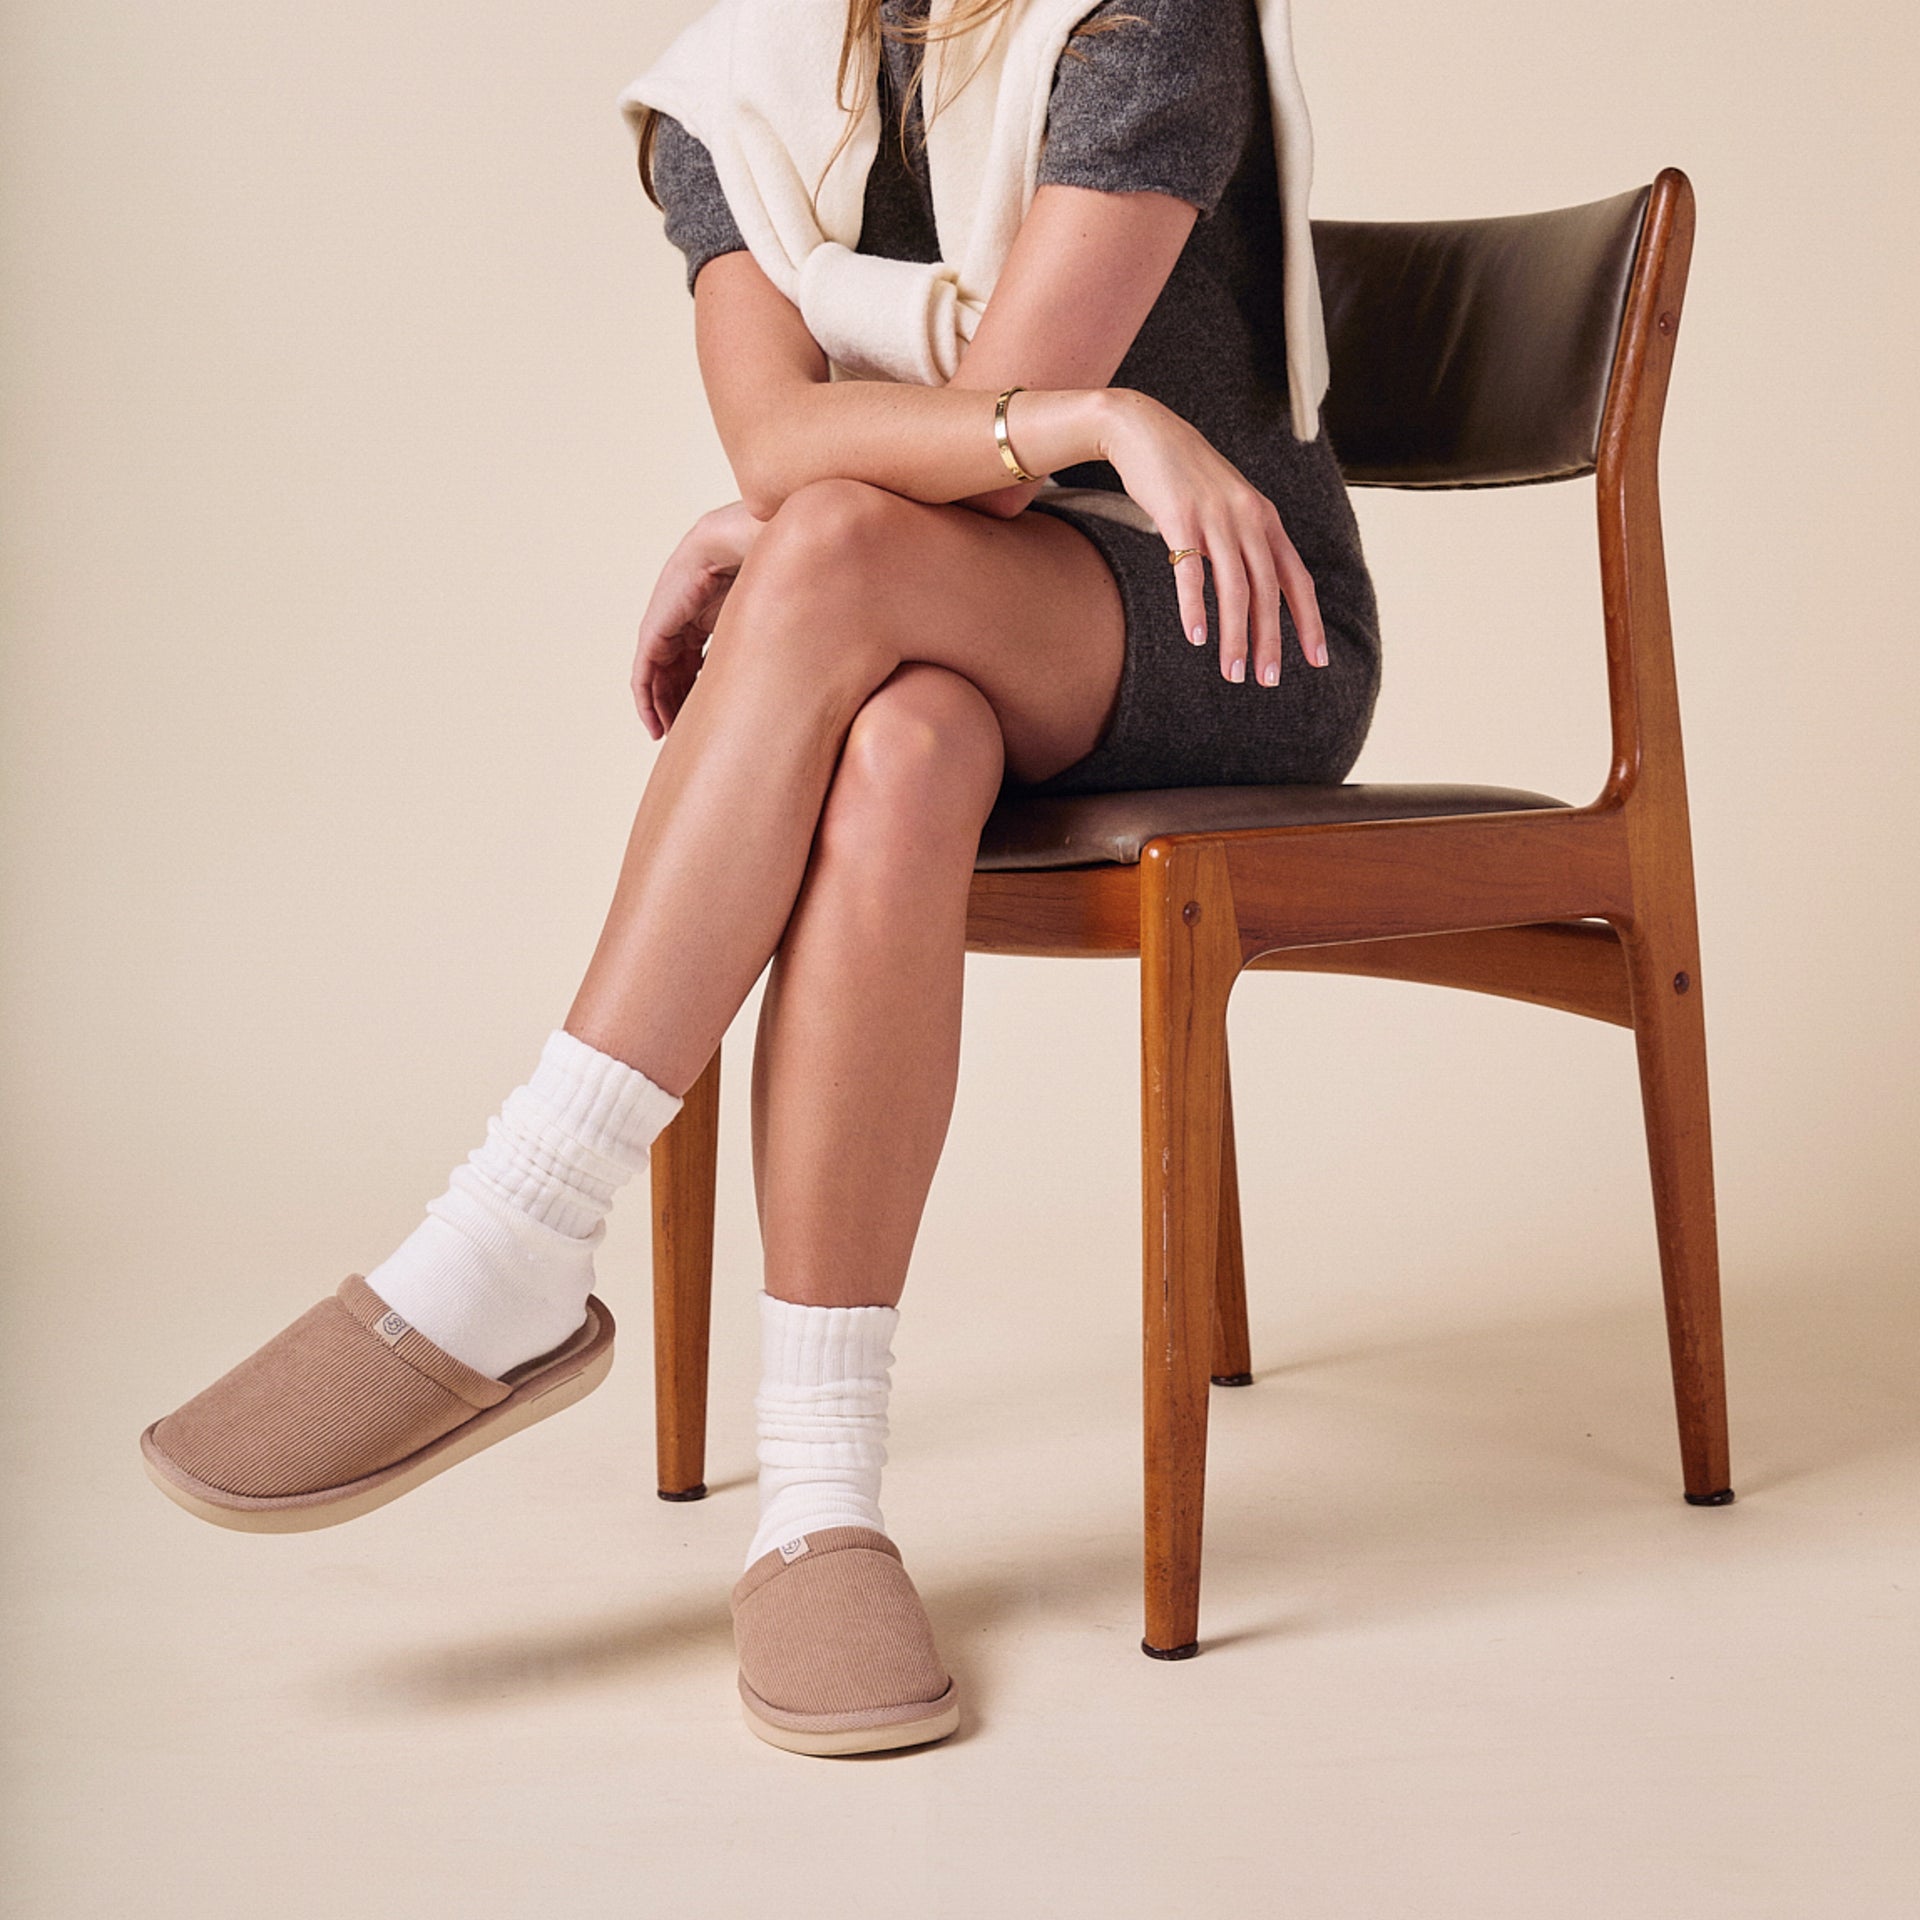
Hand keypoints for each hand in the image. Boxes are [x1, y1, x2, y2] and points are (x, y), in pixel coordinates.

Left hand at [631, 501, 764, 738]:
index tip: (712, 720)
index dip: (700, 691)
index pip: (700, 658)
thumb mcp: (778, 615)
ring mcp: (670, 619)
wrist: (755, 538)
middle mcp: (688, 615)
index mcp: (715, 610)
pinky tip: (654, 724)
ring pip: (658, 673)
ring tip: (667, 734)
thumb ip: (781, 640)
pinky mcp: (658, 626)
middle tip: (683, 735)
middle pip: (677, 668)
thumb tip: (817, 671)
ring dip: (661, 706)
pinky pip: (644, 670)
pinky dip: (646, 699)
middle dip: (678, 703)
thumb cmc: (780, 569)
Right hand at [1096, 389, 1327, 685]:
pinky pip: (1191, 571)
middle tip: (1267, 680)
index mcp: (1265, 519)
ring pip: (1235, 588)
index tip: (1317, 659)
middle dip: (1271, 640)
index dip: (1309, 621)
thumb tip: (1253, 585)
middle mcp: (1248, 518)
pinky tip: (1196, 637)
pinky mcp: (1179, 517)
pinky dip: (1195, 607)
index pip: (1297, 579)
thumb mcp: (1228, 504)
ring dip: (1236, 636)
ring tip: (1233, 673)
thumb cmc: (1185, 474)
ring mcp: (1215, 517)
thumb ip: (1245, 540)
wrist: (1145, 430)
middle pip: (1268, 591)